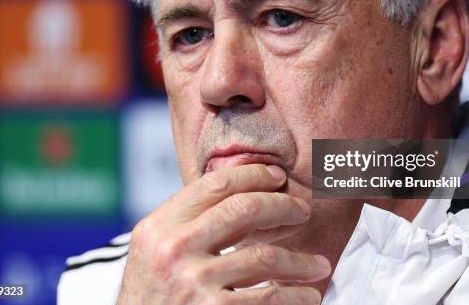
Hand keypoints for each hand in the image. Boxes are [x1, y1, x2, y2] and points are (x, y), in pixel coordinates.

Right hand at [116, 164, 330, 303]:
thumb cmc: (150, 294)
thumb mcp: (154, 249)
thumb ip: (189, 221)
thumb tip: (242, 192)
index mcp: (160, 226)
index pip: (215, 184)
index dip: (253, 175)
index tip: (276, 177)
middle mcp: (175, 249)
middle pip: (245, 209)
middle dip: (283, 206)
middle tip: (303, 211)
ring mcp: (194, 282)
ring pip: (265, 257)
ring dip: (301, 261)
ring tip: (318, 265)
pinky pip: (268, 298)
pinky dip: (296, 296)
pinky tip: (307, 295)